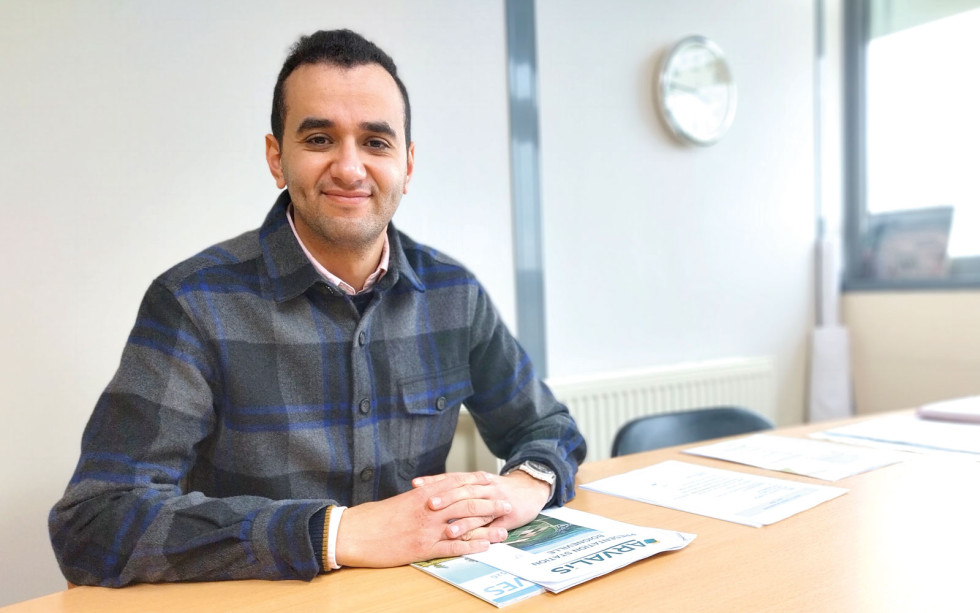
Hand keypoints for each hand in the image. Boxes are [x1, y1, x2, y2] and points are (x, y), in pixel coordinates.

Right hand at [334, 471, 511, 567]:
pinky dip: (471, 546)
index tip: (491, 481)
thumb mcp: (401, 501)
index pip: (456, 483)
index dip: (476, 483)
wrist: (355, 532)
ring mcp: (427, 528)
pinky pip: (453, 547)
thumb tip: (434, 496)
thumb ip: (420, 497)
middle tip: (507, 504)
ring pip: (464, 523)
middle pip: (467, 501)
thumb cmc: (374, 517)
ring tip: (504, 527)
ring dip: (487, 525)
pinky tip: (484, 546)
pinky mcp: (423, 548)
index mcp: (423, 493)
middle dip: (489, 503)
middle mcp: (429, 508)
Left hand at [414, 469, 550, 532]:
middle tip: (428, 504)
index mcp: (475, 479)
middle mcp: (485, 487)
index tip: (416, 484)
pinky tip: (471, 539)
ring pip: (477, 508)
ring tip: (447, 529)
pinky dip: (480, 532)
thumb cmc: (498, 490)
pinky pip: (491, 524)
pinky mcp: (505, 516)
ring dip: (462, 519)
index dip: (434, 481)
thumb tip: (428, 491)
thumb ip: (458, 488)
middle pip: (463, 491)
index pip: (451, 478)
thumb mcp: (479, 484)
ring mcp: (496, 501)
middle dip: (446, 497)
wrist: (530, 489)